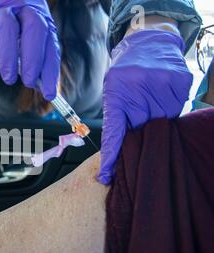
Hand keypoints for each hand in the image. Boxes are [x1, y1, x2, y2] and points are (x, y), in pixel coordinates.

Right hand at [0, 0, 60, 99]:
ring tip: (9, 79)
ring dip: (9, 57)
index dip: (50, 69)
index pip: (49, 42)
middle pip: (33, 26)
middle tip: (29, 82)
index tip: (49, 92)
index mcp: (39, 16)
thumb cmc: (6, 43)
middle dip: (33, 58)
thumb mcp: (24, 53)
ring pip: (7, 27)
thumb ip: (36, 69)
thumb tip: (47, 90)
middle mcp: (21, 7)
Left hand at [98, 30, 192, 184]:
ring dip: (156, 117)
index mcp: (116, 92)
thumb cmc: (126, 72)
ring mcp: (161, 82)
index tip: (107, 175)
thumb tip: (125, 147)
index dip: (112, 154)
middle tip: (140, 120)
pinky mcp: (179, 79)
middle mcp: (138, 87)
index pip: (114, 130)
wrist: (148, 41)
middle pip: (142, 127)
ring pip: (162, 119)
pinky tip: (162, 94)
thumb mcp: (113, 90)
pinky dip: (170, 106)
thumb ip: (119, 115)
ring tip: (151, 100)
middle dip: (140, 130)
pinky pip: (177, 107)